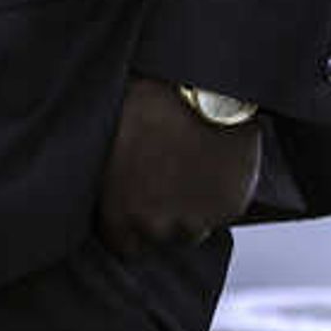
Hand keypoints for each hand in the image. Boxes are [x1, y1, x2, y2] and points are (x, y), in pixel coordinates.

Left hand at [96, 78, 260, 253]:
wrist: (204, 84)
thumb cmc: (152, 102)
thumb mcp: (113, 139)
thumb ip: (109, 178)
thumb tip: (102, 187)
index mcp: (119, 211)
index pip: (124, 245)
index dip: (133, 225)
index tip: (141, 203)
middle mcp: (155, 224)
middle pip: (160, 237)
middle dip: (164, 216)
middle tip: (169, 180)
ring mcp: (195, 220)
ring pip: (193, 229)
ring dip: (193, 209)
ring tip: (192, 168)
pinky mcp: (228, 208)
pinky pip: (222, 211)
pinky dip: (220, 194)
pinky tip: (214, 161)